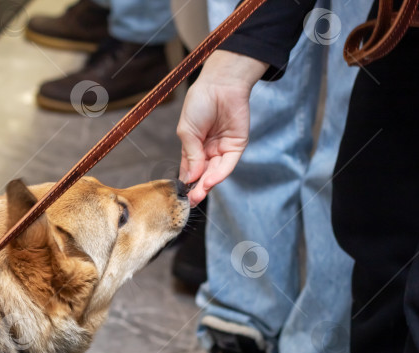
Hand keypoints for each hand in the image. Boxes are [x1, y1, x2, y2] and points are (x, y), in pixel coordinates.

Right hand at [177, 51, 267, 205]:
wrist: (220, 84)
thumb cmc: (200, 102)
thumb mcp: (186, 131)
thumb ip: (190, 155)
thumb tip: (190, 177)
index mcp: (194, 147)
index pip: (189, 170)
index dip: (186, 183)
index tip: (181, 197)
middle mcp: (209, 151)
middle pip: (203, 175)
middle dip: (197, 188)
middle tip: (191, 201)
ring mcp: (223, 149)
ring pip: (215, 172)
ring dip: (207, 184)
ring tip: (198, 194)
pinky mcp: (237, 145)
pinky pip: (228, 164)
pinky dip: (219, 174)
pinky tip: (210, 181)